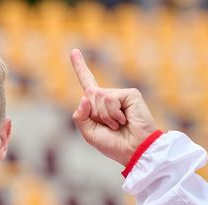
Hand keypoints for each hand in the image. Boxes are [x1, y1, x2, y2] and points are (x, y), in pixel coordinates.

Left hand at [70, 48, 157, 165]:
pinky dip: (113, 113)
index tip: (74, 51)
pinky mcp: (130, 94)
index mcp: (98, 105)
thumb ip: (80, 116)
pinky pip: (109, 99)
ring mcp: (120, 94)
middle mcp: (108, 97)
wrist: (134, 151)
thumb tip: (85, 95)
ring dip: (104, 116)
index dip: (80, 68)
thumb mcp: (89, 133)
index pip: (87, 83)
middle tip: (110, 126)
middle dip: (94, 114)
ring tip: (118, 124)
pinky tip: (124, 119)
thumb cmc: (113, 145)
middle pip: (88, 95)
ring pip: (98, 96)